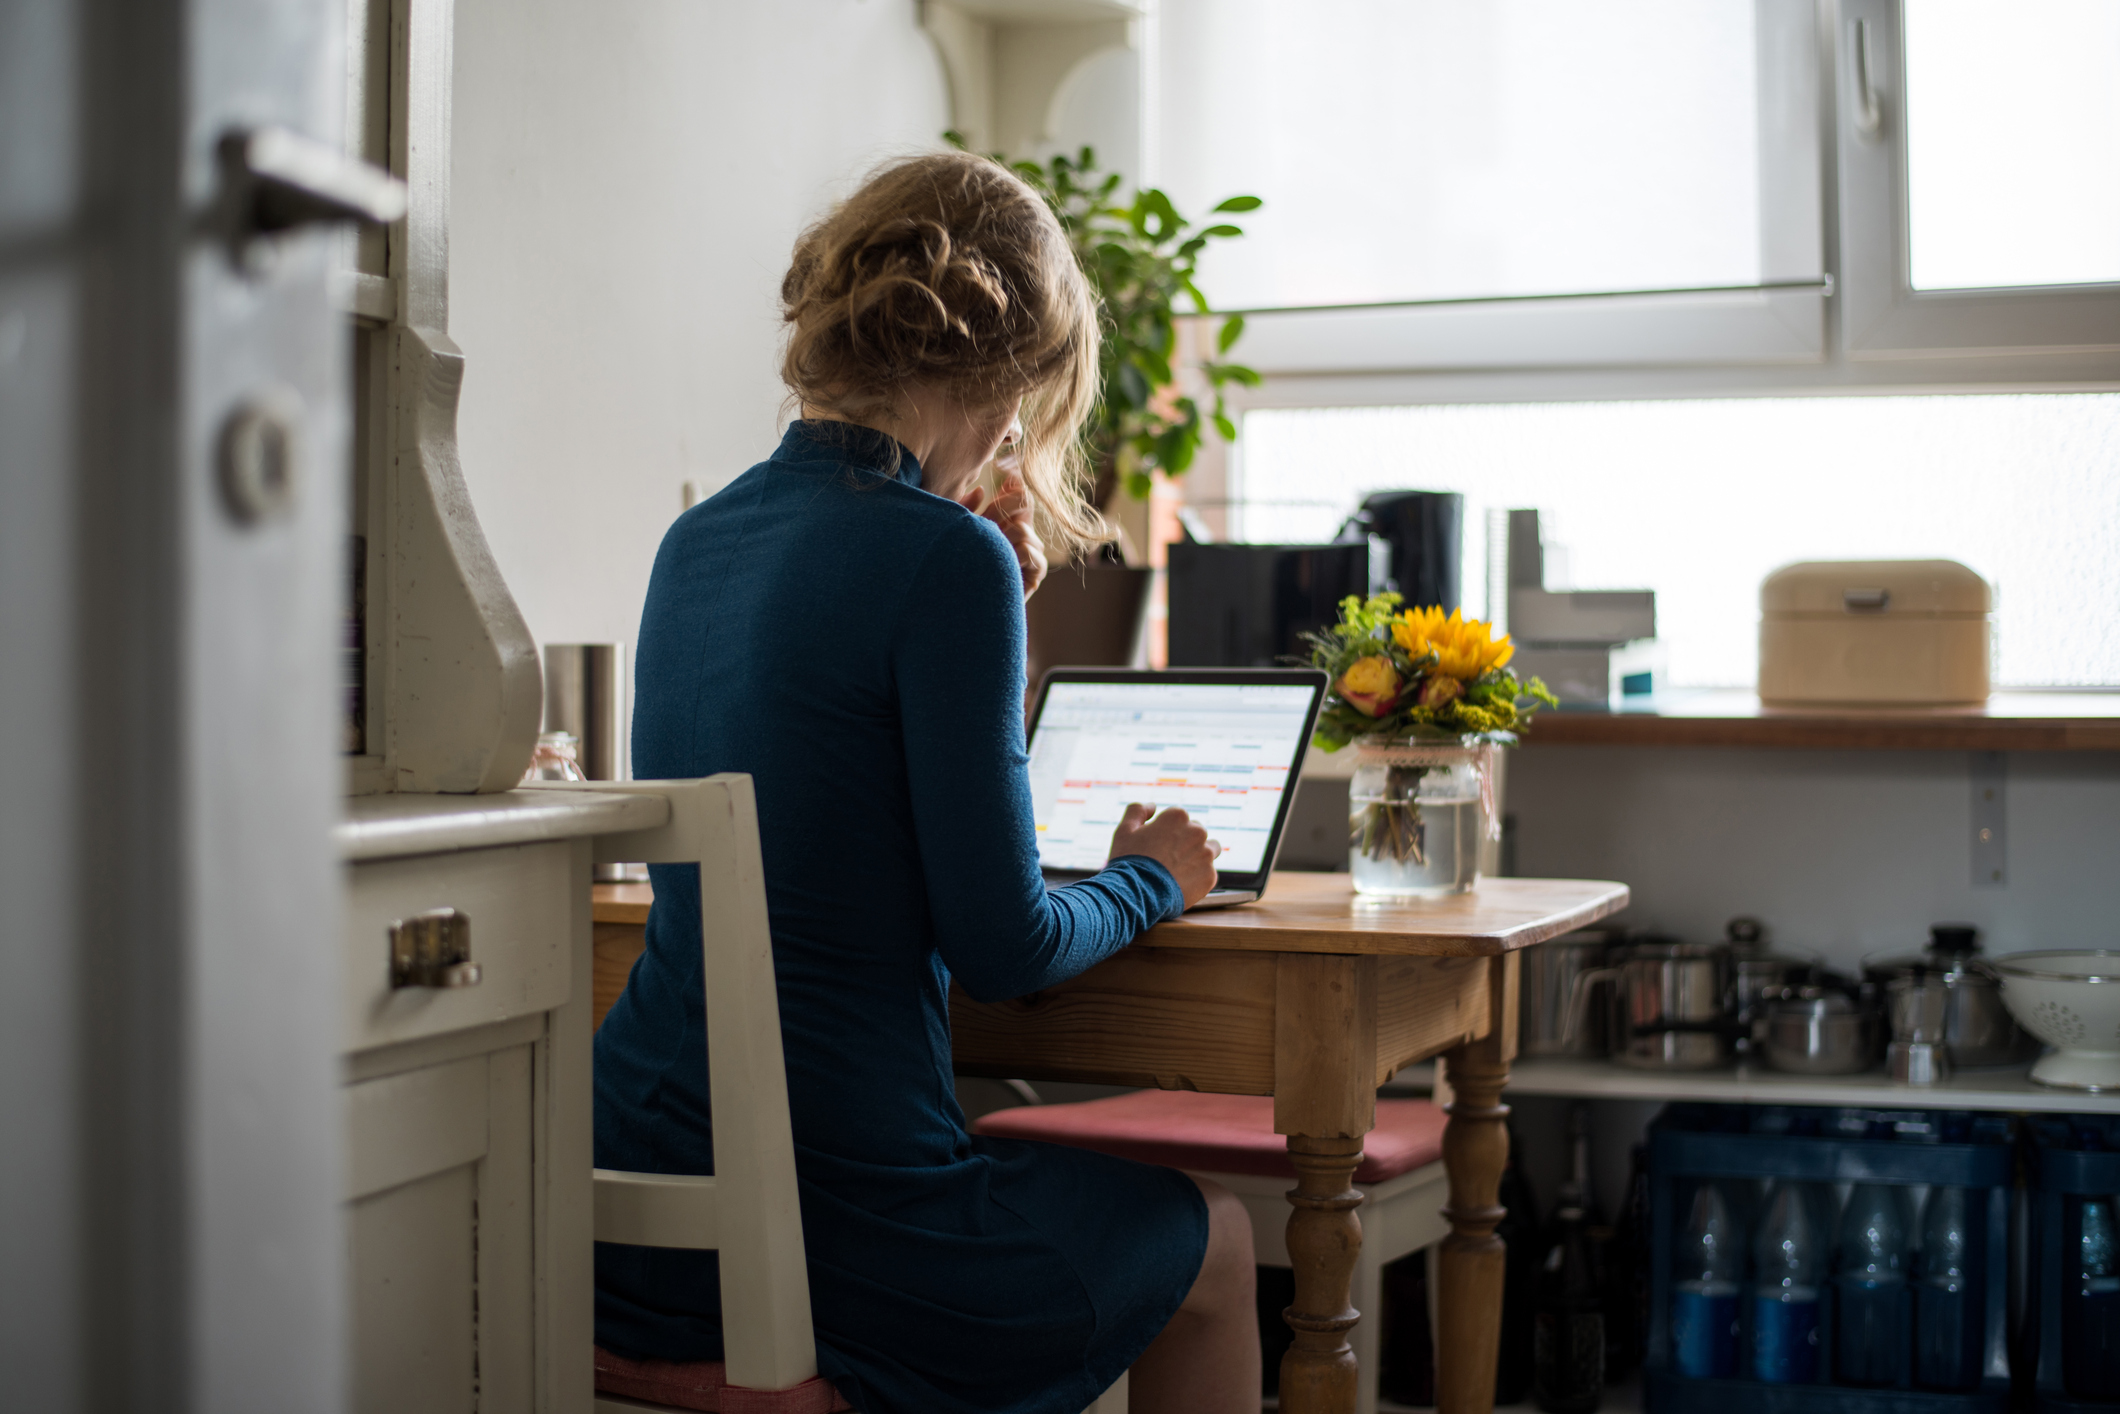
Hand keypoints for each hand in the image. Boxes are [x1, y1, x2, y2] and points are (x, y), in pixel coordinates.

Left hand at [959, 472, 1046, 599]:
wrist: (956, 609)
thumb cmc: (952, 566)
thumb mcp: (955, 532)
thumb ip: (964, 510)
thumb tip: (980, 491)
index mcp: (1002, 521)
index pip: (1017, 492)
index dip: (1011, 483)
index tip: (1001, 474)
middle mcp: (1018, 535)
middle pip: (1024, 503)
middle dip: (1004, 507)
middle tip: (987, 519)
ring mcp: (1028, 555)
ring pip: (1023, 529)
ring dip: (1005, 534)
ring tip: (990, 548)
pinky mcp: (1034, 575)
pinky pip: (1032, 552)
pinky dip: (1019, 552)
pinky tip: (1005, 559)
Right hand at [1107, 802, 1220, 907]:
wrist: (1136, 895)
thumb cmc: (1129, 861)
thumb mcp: (1125, 830)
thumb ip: (1138, 811)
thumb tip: (1153, 806)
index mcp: (1177, 816)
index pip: (1179, 820)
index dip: (1167, 833)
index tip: (1158, 846)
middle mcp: (1197, 831)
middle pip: (1196, 834)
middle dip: (1185, 843)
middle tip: (1167, 860)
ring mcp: (1206, 854)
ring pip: (1210, 851)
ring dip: (1199, 856)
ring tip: (1180, 871)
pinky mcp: (1210, 876)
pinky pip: (1208, 873)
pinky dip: (1198, 878)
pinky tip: (1181, 885)